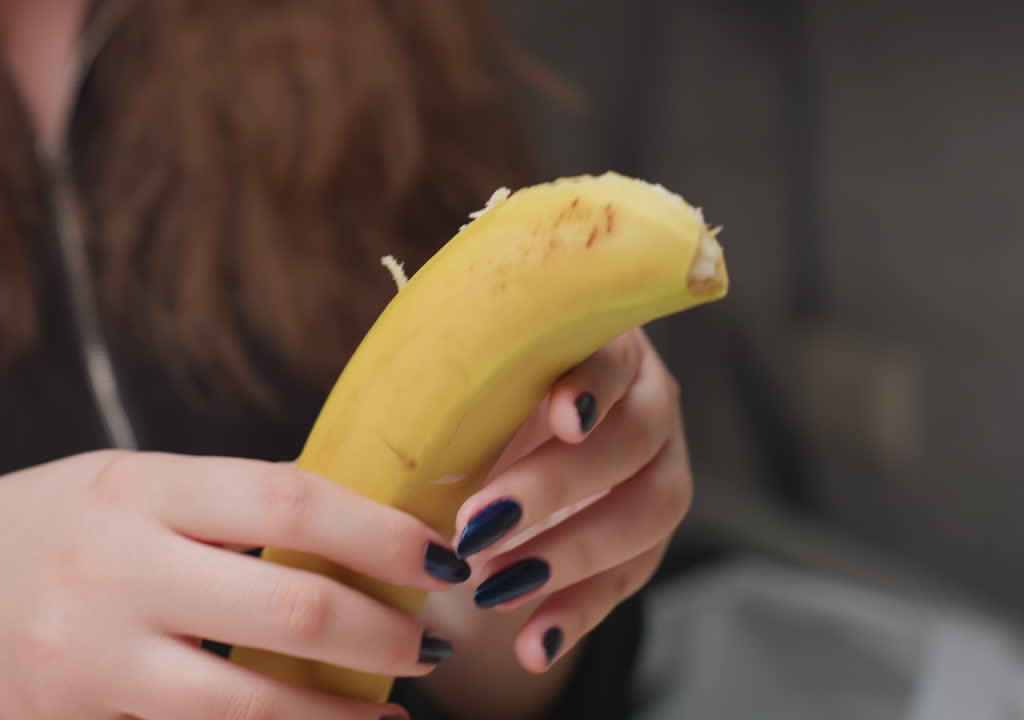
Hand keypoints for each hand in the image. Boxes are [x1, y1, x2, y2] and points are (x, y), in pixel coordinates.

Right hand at [0, 450, 474, 718]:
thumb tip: (356, 520)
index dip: (384, 534)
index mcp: (138, 486)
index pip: (291, 500)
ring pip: (253, 703)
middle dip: (386, 635)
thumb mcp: (120, 487)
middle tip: (431, 645)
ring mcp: (91, 660)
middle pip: (291, 608)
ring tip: (391, 713)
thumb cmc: (32, 534)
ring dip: (341, 717)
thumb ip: (223, 503)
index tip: (443, 560)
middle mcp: (115, 569)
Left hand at [446, 328, 690, 672]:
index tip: (562, 419)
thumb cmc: (470, 393)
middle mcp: (648, 399)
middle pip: (632, 440)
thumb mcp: (462, 378)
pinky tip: (532, 645)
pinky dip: (577, 614)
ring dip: (570, 557)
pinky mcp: (651, 534)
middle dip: (556, 488)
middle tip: (478, 527)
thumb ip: (449, 387)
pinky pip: (630, 578)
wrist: (499, 438)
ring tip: (493, 590)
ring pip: (649, 513)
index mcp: (602, 342)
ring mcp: (661, 466)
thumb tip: (380, 426)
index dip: (593, 386)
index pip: (613, 357)